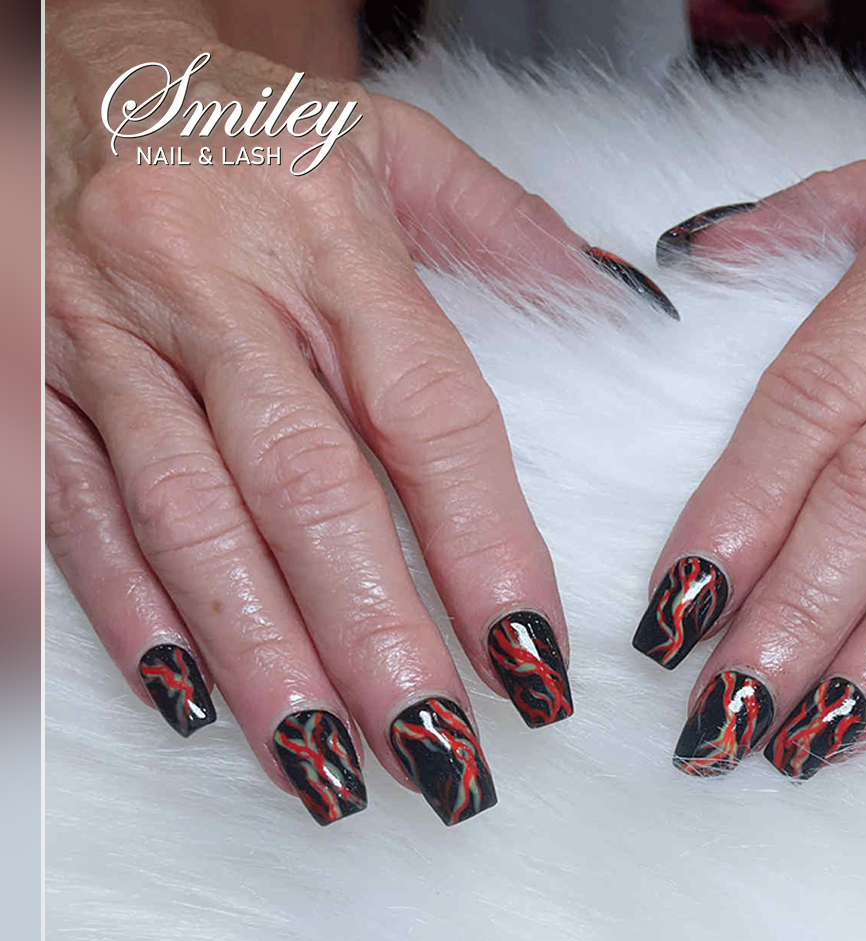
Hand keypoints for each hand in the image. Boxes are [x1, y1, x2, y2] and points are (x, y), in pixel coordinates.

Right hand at [46, 6, 673, 825]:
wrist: (68, 60)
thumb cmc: (249, 126)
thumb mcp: (389, 142)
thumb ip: (507, 227)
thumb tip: (624, 304)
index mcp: (329, 242)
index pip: (431, 417)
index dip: (487, 546)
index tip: (535, 656)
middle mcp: (215, 295)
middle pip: (309, 492)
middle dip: (378, 637)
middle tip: (439, 754)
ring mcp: (106, 341)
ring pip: (190, 521)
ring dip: (262, 656)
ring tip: (327, 765)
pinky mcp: (25, 376)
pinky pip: (71, 508)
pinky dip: (126, 610)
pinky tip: (188, 699)